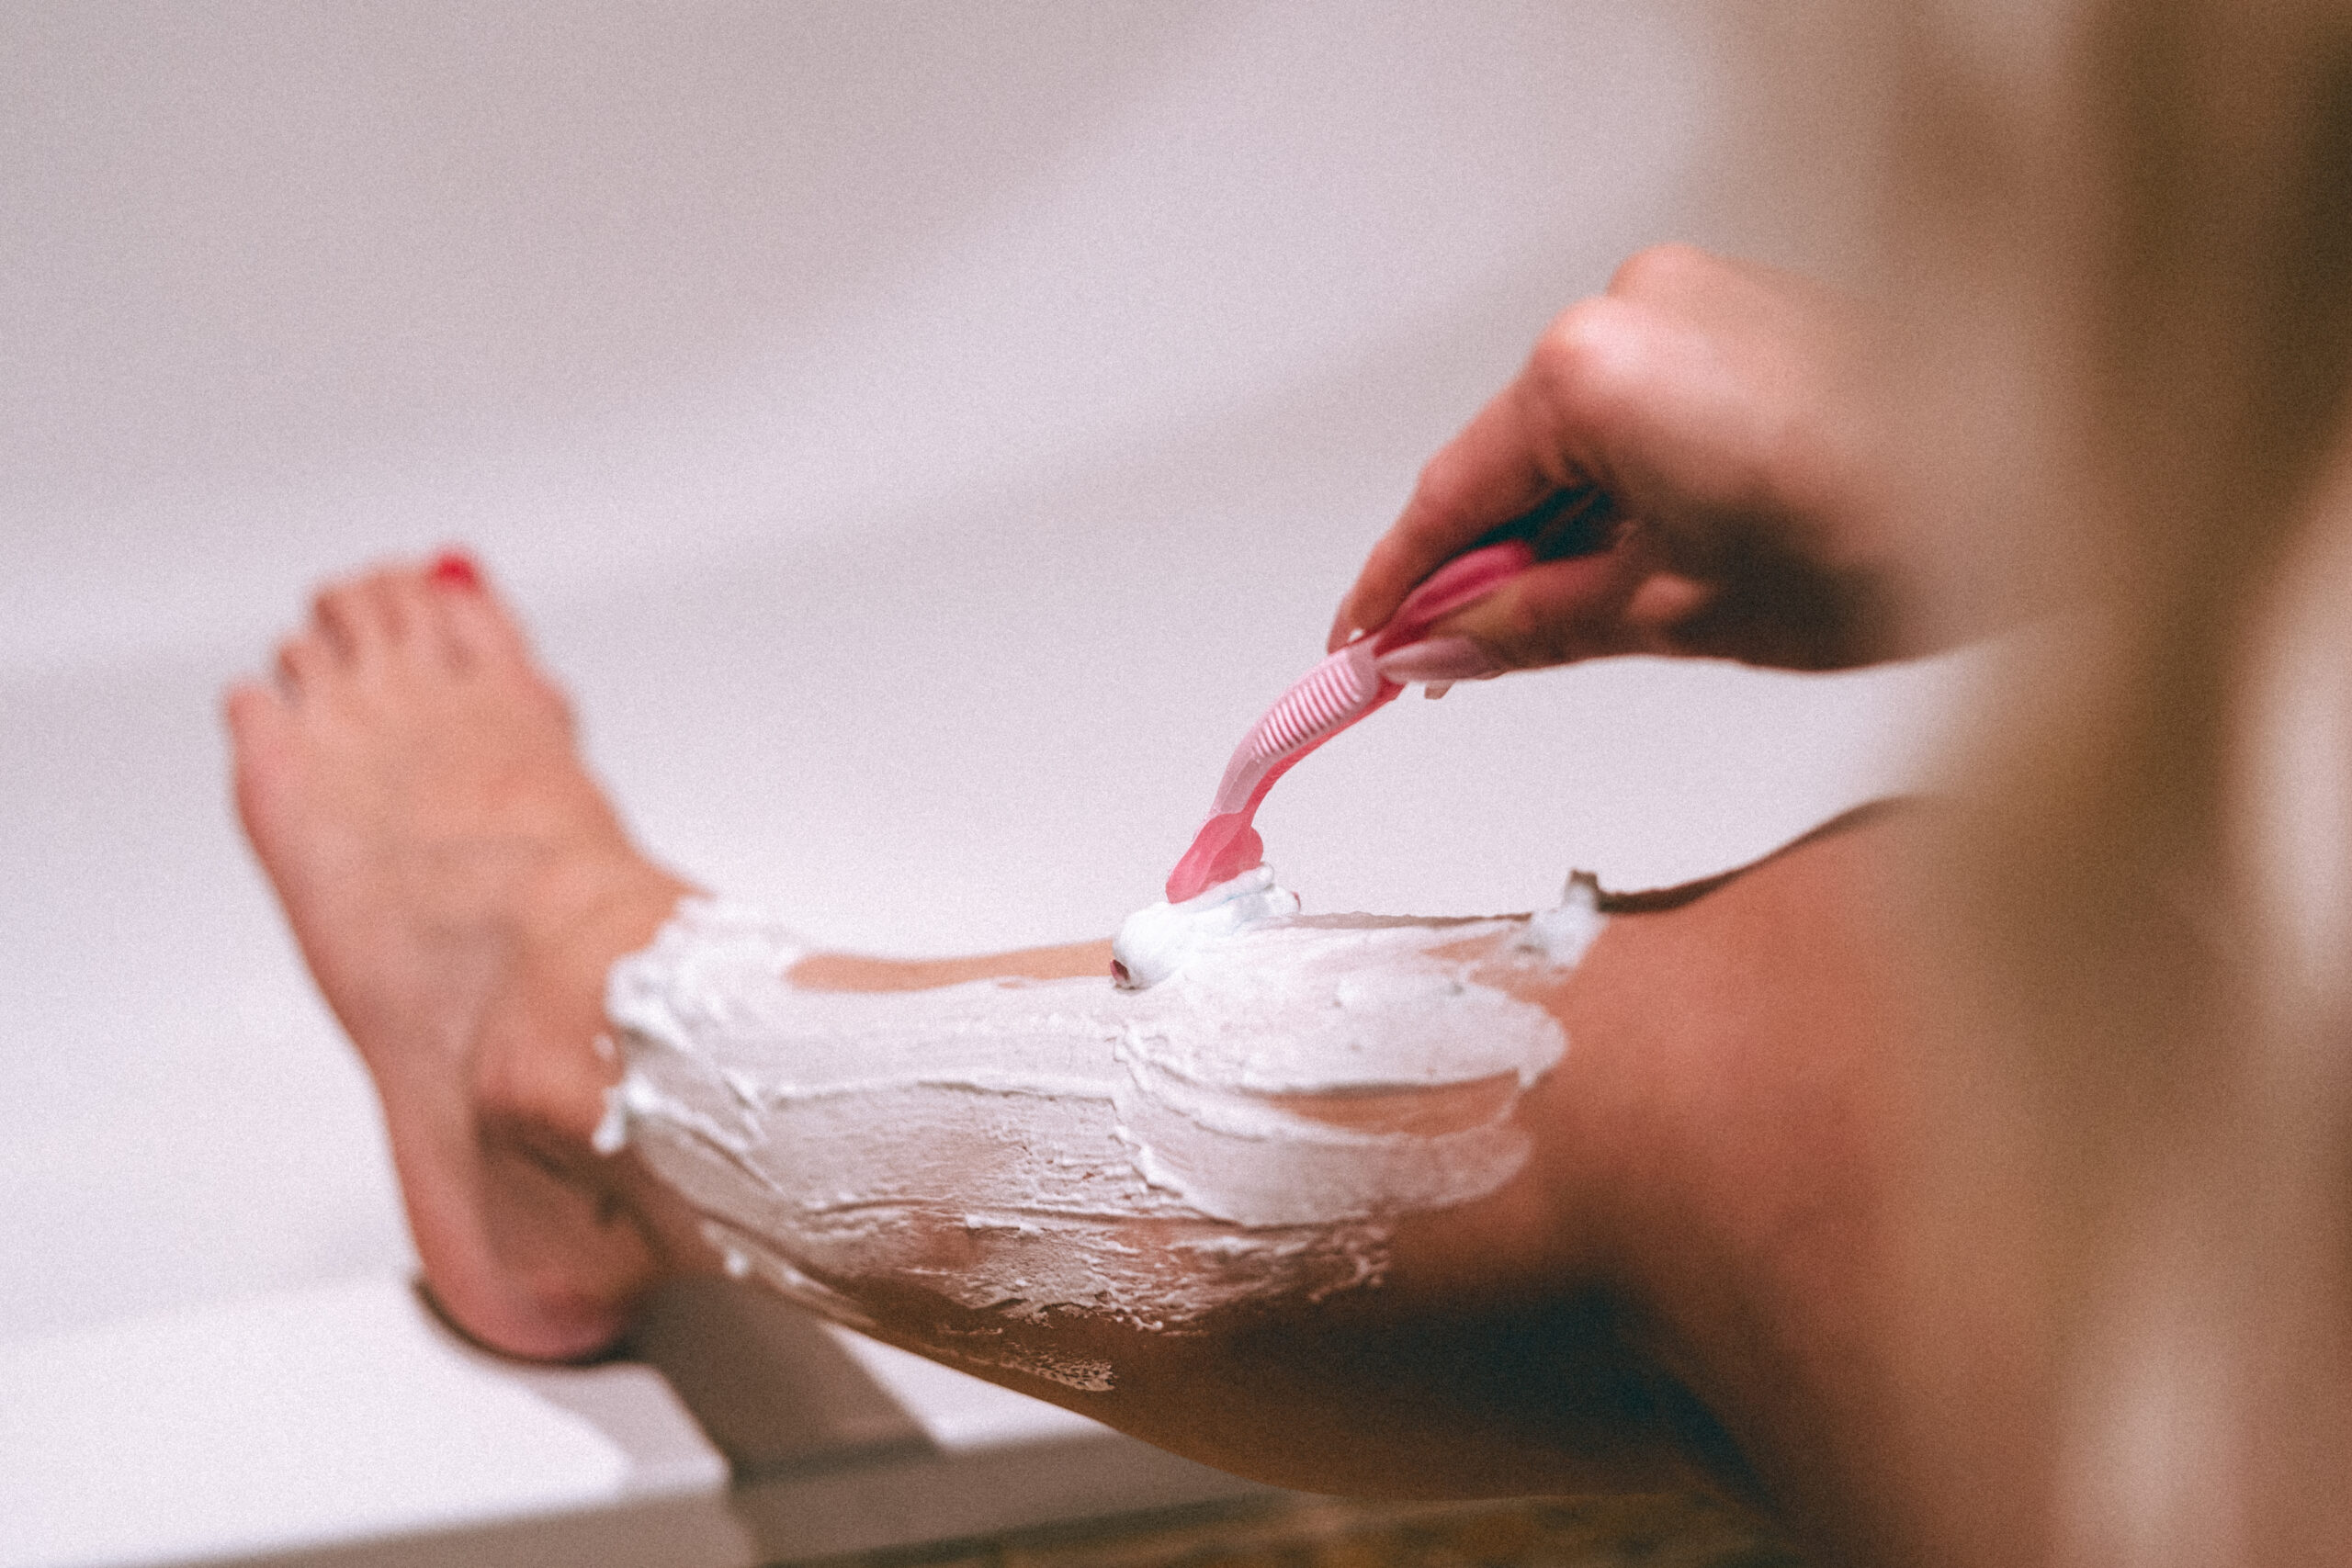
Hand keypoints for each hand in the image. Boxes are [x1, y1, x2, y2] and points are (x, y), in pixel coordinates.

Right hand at [1334, 245, 1905, 675]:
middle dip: (1481, 565)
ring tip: (1571, 625)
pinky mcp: (1746, 305)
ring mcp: (1695, 294)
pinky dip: (1617, 482)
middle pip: (1508, 459)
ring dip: (1556, 528)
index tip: (1360, 650)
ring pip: (1575, 434)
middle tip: (1452, 664)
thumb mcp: (1672, 612)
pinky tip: (1634, 558)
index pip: (1449, 495)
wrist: (2066, 495)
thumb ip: (1526, 626)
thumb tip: (1437, 650)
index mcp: (1595, 371)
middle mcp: (1634, 305)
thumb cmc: (1894, 542)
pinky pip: (1637, 401)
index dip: (1395, 587)